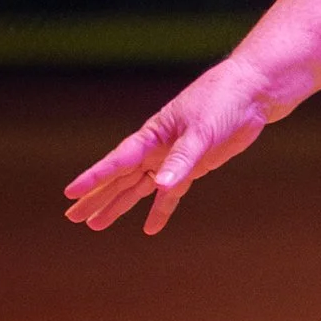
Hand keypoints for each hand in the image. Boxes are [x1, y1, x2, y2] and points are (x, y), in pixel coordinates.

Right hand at [63, 56, 291, 234]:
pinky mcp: (194, 166)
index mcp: (152, 137)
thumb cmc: (223, 103)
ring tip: (97, 225)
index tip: (69, 194)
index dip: (93, 179)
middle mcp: (157, 149)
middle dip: (97, 198)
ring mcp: (173, 158)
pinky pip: (171, 193)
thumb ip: (182, 160)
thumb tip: (161, 186)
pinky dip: (160, 209)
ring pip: (139, 188)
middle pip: (120, 179)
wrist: (251, 93)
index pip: (116, 162)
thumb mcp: (202, 132)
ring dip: (119, 205)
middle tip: (73, 217)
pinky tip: (150, 228)